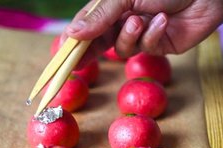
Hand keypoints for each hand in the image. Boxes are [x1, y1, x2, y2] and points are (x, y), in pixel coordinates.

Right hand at [64, 0, 222, 57]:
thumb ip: (100, 16)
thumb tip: (72, 34)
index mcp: (110, 6)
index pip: (83, 27)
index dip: (70, 44)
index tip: (58, 60)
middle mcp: (121, 20)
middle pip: (96, 43)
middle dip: (88, 53)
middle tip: (75, 65)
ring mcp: (139, 34)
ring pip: (120, 49)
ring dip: (130, 36)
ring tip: (142, 20)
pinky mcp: (157, 46)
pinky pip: (144, 49)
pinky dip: (152, 36)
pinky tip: (164, 21)